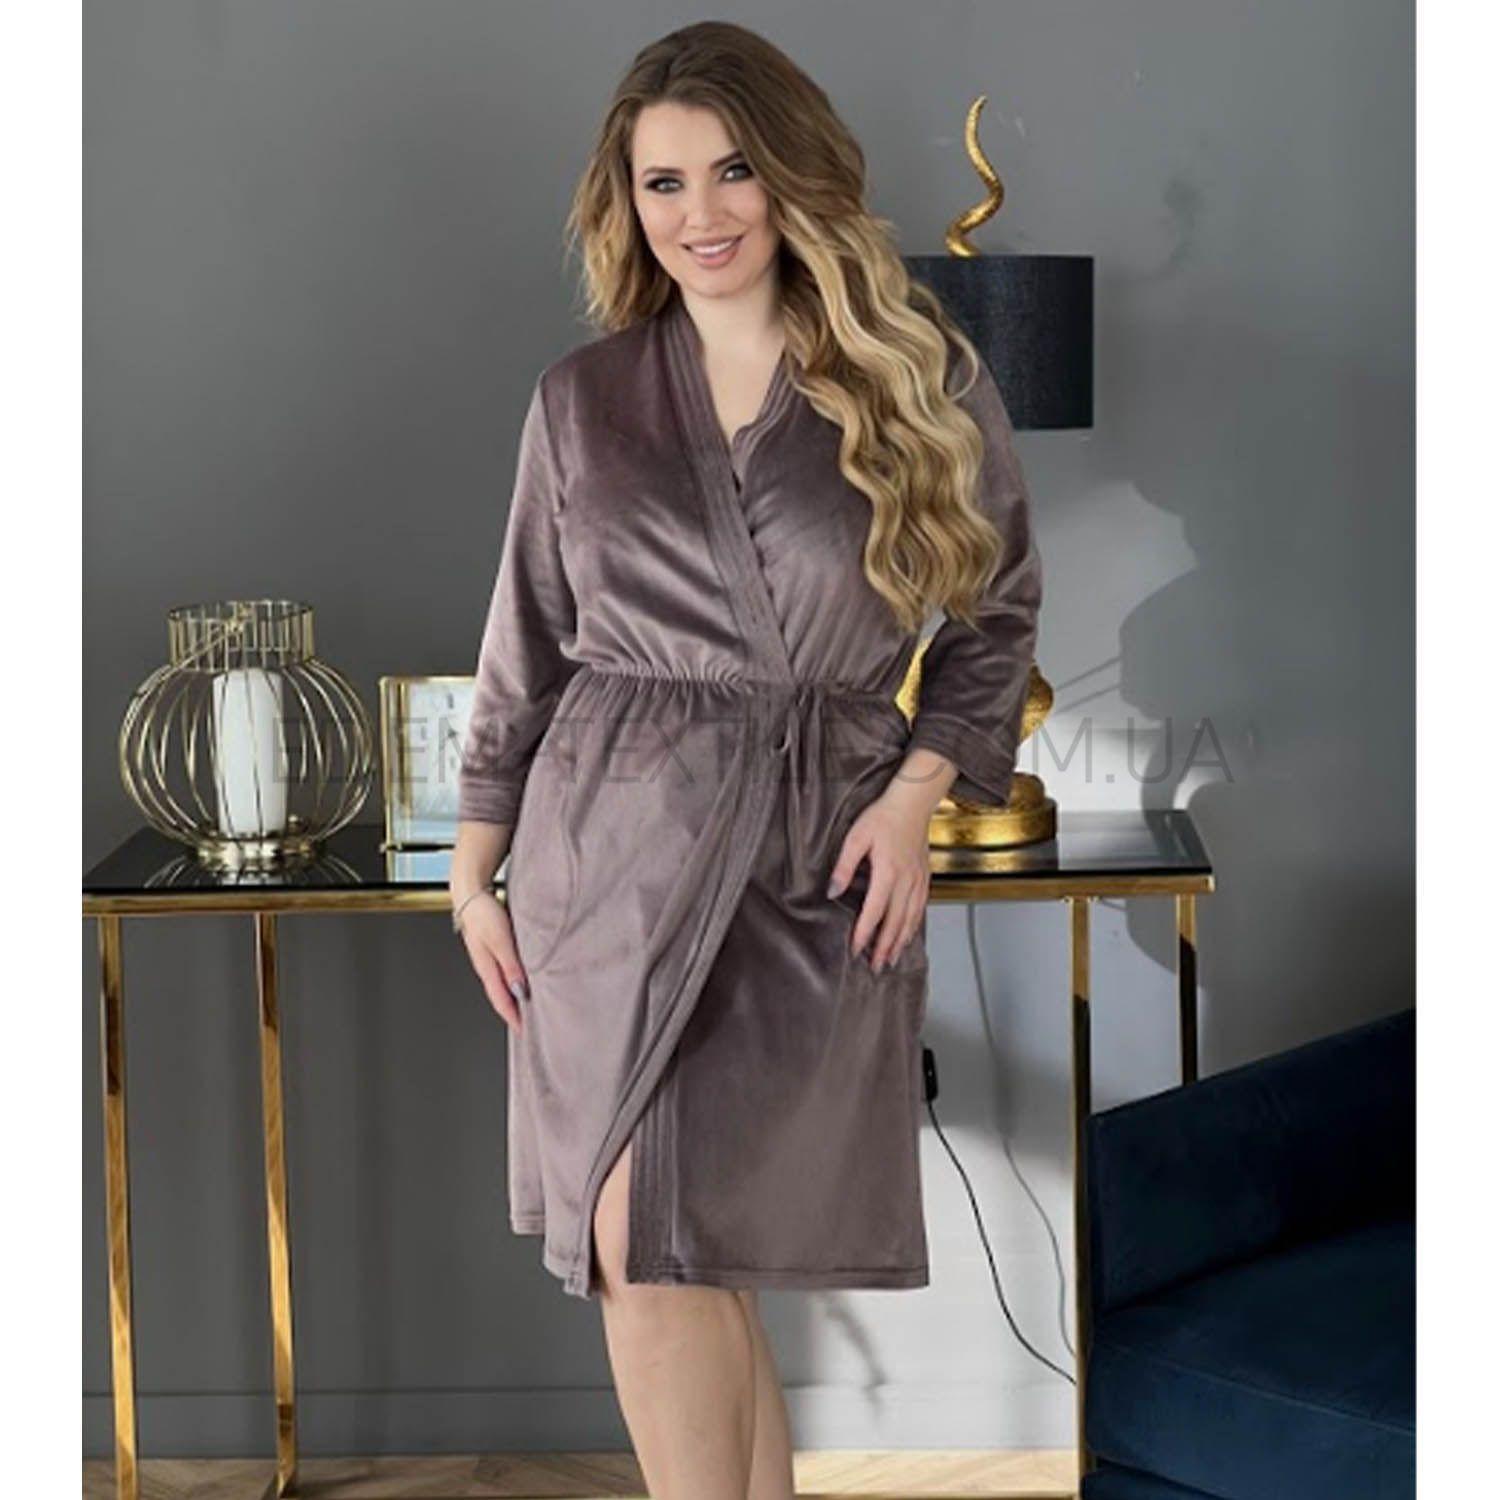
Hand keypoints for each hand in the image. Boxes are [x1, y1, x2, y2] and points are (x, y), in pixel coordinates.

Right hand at [455, 891, 529, 1033]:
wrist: (470, 892)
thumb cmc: (483, 912)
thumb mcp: (500, 940)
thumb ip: (511, 965)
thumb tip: (520, 991)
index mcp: (487, 969)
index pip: (502, 1002)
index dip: (514, 1019)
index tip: (526, 1033)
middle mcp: (487, 967)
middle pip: (502, 997)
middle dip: (515, 1013)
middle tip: (531, 1027)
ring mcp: (489, 958)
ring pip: (504, 985)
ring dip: (516, 997)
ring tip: (531, 1007)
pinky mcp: (494, 947)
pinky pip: (506, 971)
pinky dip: (515, 980)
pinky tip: (524, 980)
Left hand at [826, 787, 931, 971]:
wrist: (912, 804)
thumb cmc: (882, 817)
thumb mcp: (855, 837)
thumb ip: (844, 867)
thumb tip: (833, 892)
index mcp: (888, 871)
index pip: (874, 911)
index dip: (865, 933)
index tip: (856, 950)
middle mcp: (906, 880)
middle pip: (895, 922)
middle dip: (885, 947)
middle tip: (876, 968)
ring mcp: (918, 880)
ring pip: (910, 919)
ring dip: (900, 942)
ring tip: (891, 960)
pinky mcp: (924, 878)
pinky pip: (920, 909)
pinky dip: (913, 927)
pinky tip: (907, 936)